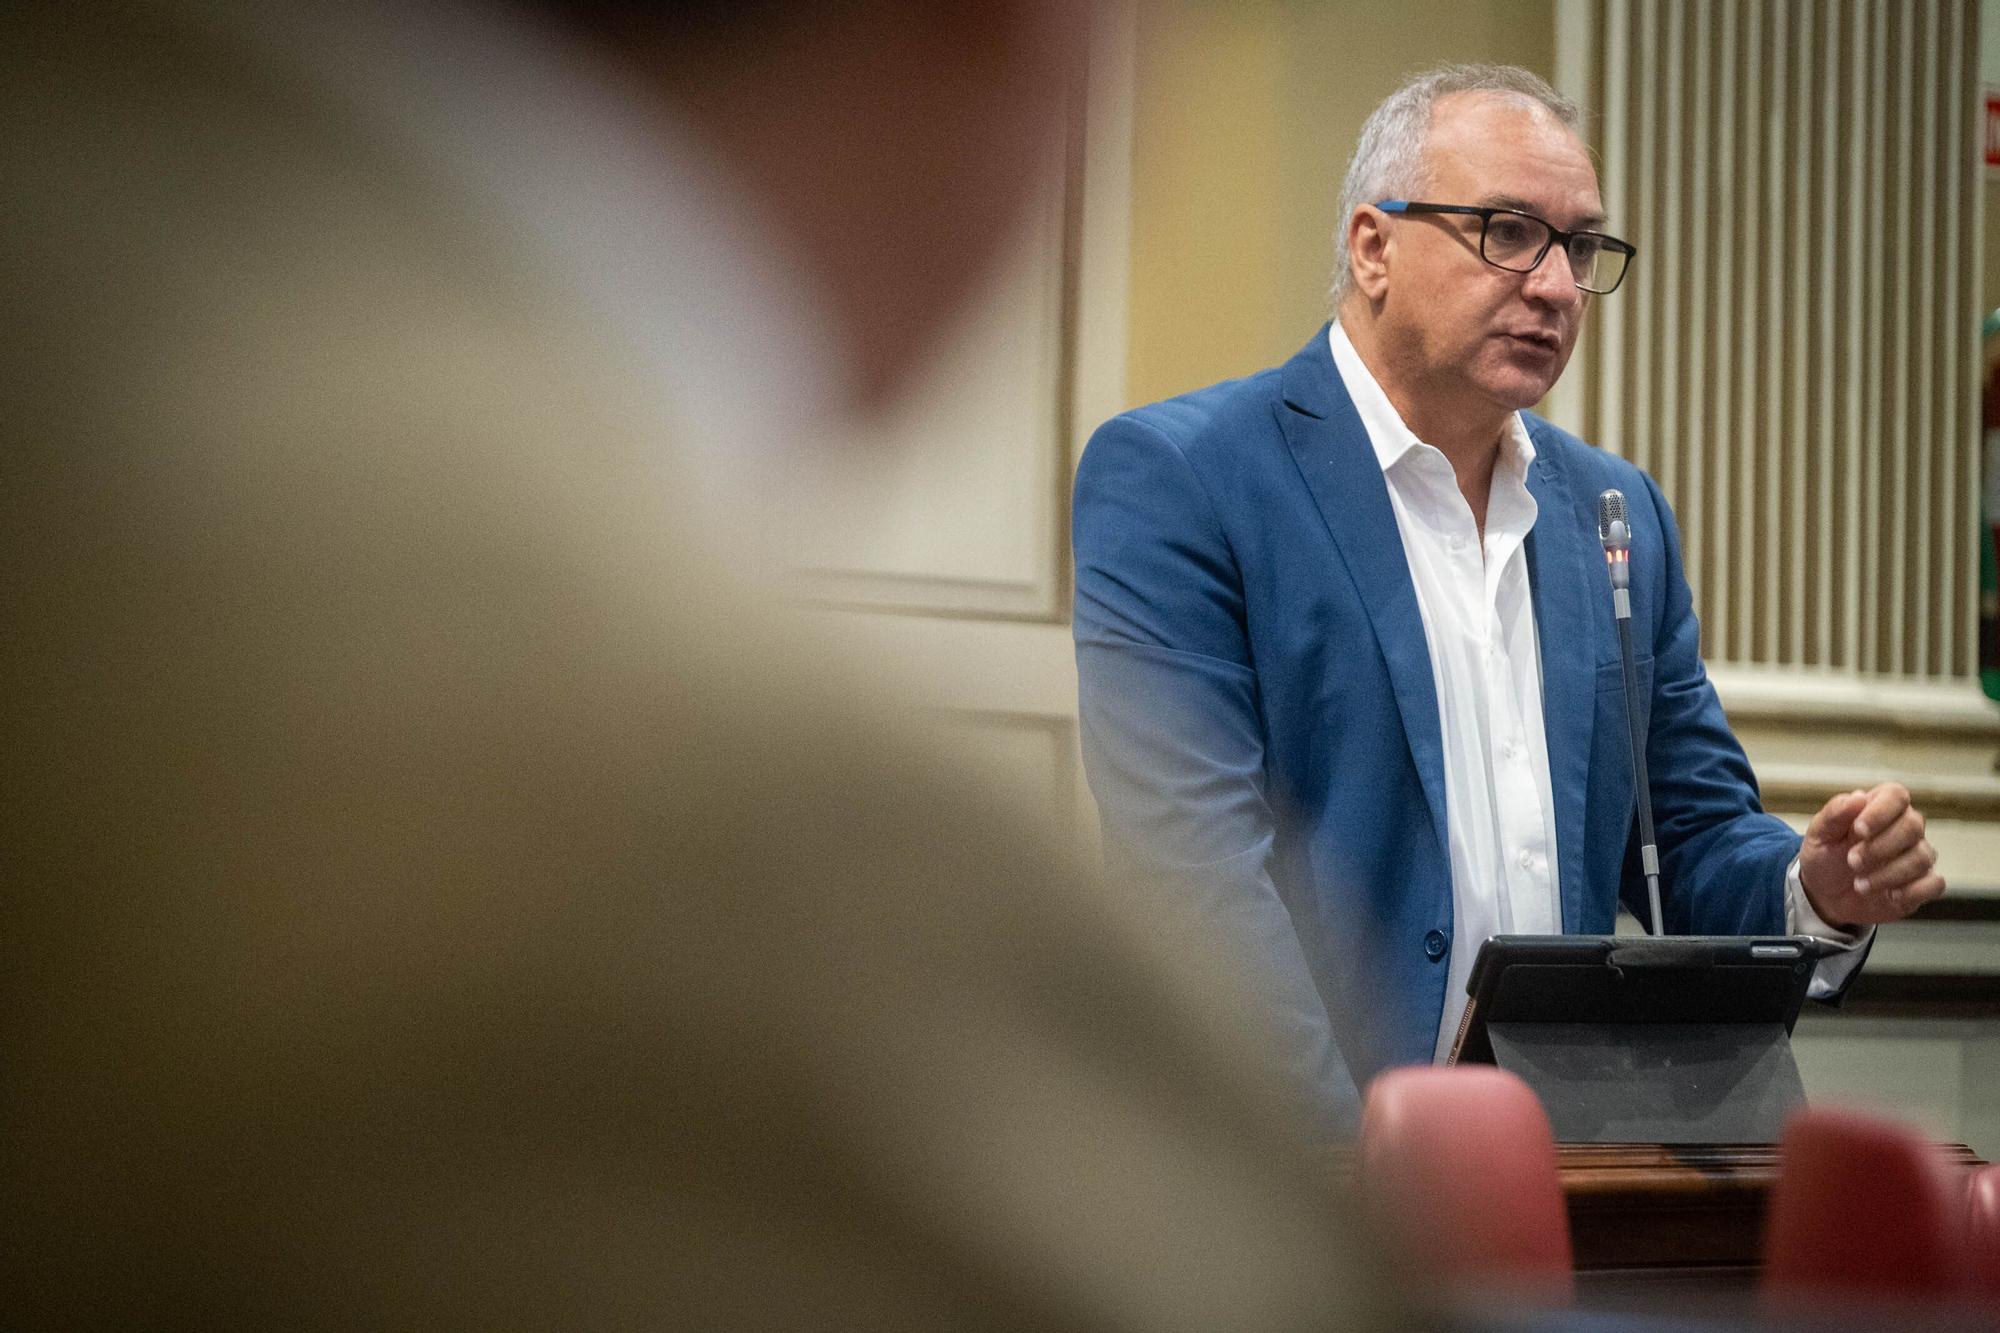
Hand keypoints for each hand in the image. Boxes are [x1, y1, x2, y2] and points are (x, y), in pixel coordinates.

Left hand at [1798, 782, 1943, 928]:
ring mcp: (1916, 856)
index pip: (1896, 795)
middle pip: (1913, 826)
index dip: (1880, 811)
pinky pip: (1935, 883)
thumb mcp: (1819, 836)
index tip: (1858, 830)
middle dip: (1880, 847)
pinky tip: (1890, 895)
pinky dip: (1912, 891)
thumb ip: (1834, 814)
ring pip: (1922, 857)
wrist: (1826, 896)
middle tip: (1852, 861)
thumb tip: (1858, 797)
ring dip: (1888, 873)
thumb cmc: (1825, 858)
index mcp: (1879, 808)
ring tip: (1859, 884)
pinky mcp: (1923, 884)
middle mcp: (1904, 828)